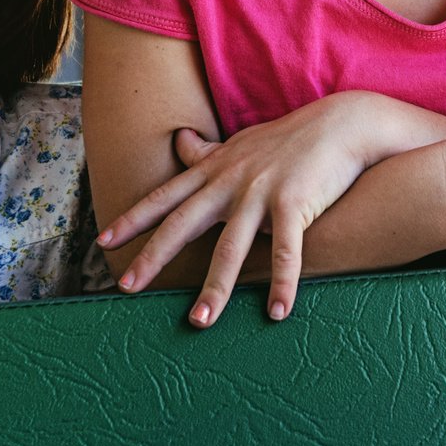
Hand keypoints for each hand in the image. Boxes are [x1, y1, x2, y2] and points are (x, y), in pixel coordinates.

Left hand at [101, 92, 422, 326]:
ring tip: (199, 322)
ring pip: (231, 246)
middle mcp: (231, 181)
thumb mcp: (241, 142)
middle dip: (153, 256)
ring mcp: (262, 192)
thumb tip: (181, 141)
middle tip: (126, 288)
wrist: (341, 123)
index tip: (104, 241)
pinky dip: (282, 283)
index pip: (165, 196)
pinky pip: (286, 250)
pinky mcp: (295, 203)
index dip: (134, 218)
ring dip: (215, 287)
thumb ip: (207, 151)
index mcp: (216, 170)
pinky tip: (278, 312)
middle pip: (184, 223)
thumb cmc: (290, 137)